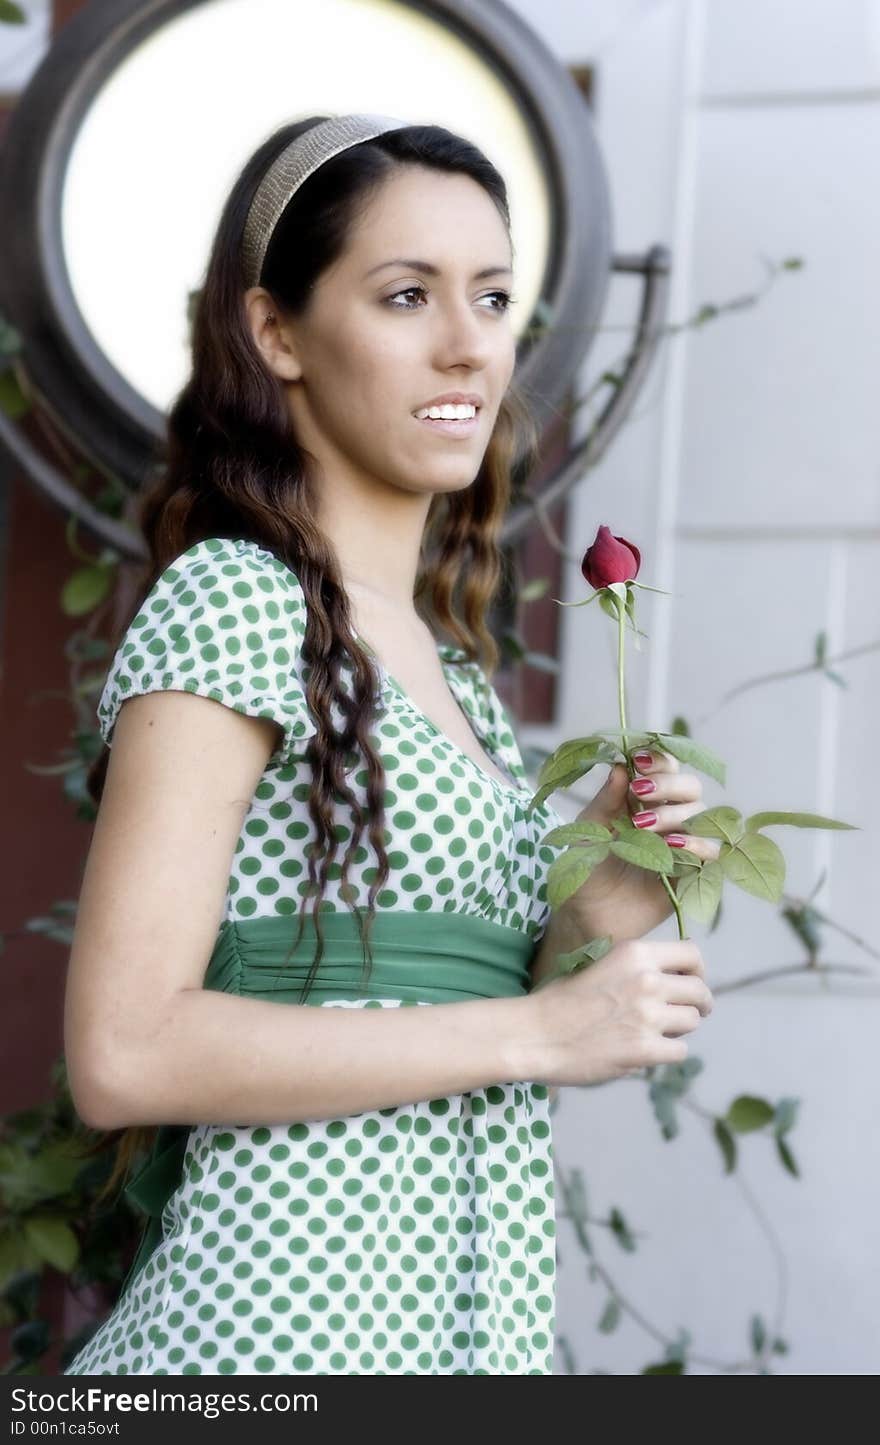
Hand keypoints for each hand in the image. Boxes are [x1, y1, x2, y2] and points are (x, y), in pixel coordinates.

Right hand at [531, 936, 712, 1086]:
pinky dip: (666, 1053)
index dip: (697, 970)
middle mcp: (648, 980)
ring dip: (679, 1029)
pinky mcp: (645, 1049)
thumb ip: (636, 969)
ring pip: (692, 1022)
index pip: (692, 953)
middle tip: (686, 1013)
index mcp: (635, 954)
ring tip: (656, 1032)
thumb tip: (670, 979)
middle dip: (697, 1004)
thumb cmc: (561, 1000)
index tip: (690, 982)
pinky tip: (646, 1051)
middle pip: (699, 991)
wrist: (535, 1034)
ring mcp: (648, 1016)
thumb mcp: (601, 964)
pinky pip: (679, 1051)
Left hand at [564, 747, 721, 940]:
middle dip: (669, 784)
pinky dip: (696, 844)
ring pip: (702, 815)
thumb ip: (606, 800)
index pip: (665, 768)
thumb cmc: (585, 867)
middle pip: (690, 787)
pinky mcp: (692, 872)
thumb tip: (621, 767)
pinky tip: (671, 846)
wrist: (587, 913)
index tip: (639, 761)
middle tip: (641, 793)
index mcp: (644, 800)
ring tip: (643, 826)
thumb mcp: (588, 830)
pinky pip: (711, 852)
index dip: (659, 760)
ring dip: (674, 814)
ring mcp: (683, 844)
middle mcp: (669, 817)